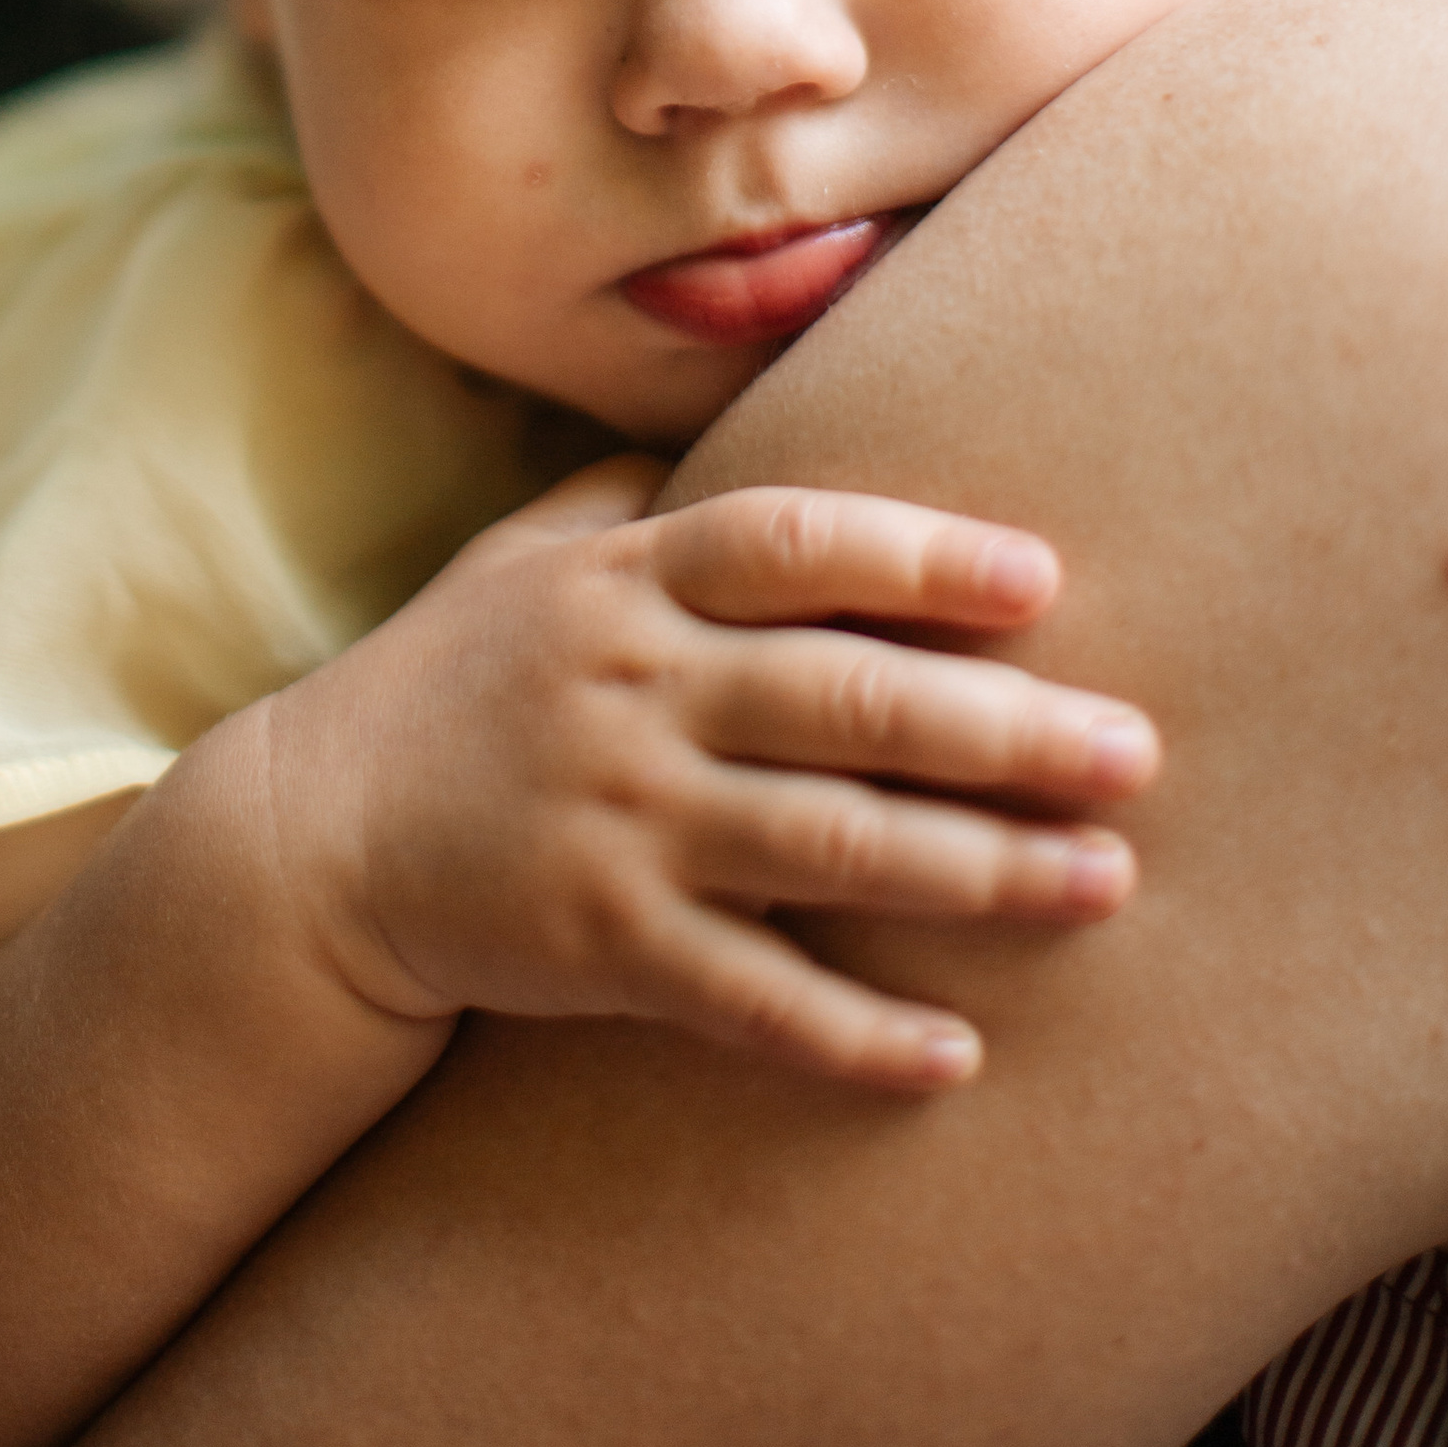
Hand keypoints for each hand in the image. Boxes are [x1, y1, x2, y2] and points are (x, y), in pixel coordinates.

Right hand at [249, 459, 1159, 1091]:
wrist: (310, 837)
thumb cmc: (452, 676)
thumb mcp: (528, 553)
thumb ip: (648, 494)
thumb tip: (770, 389)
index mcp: (627, 583)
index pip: (787, 544)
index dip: (913, 555)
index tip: (1040, 579)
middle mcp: (630, 690)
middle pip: (840, 700)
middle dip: (1002, 727)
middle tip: (1137, 752)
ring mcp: (614, 819)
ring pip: (823, 846)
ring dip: (974, 871)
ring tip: (1103, 884)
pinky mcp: (598, 944)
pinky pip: (747, 996)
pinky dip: (852, 1033)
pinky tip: (955, 1057)